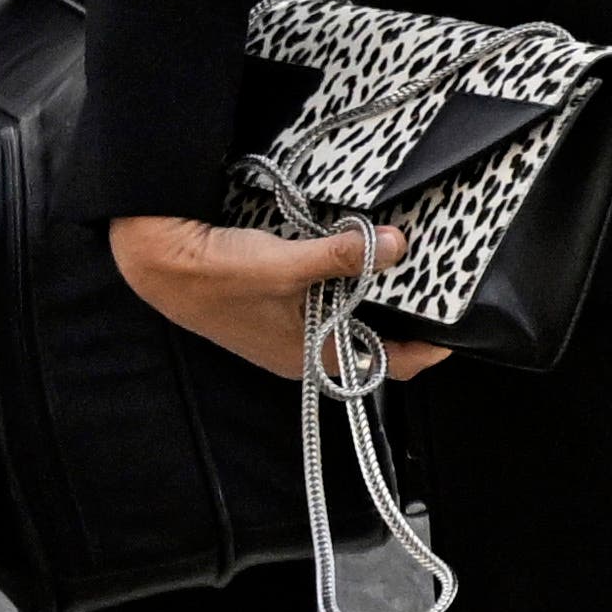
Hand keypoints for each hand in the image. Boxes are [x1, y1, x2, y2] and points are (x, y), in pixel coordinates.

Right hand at [111, 212, 424, 379]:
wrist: (158, 263)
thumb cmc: (216, 276)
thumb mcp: (288, 264)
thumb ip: (344, 257)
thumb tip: (398, 245)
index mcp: (312, 356)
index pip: (387, 366)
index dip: (425, 351)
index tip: (453, 333)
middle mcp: (304, 351)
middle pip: (372, 342)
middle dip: (403, 319)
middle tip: (432, 290)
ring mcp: (289, 330)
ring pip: (347, 320)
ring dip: (372, 298)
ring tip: (400, 269)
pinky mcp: (276, 308)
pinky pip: (323, 302)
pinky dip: (343, 284)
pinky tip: (351, 256)